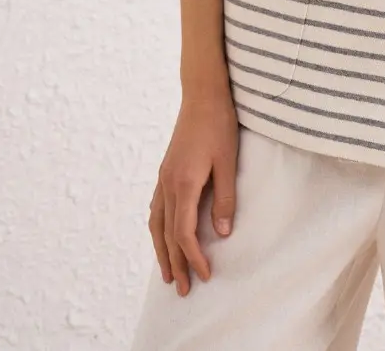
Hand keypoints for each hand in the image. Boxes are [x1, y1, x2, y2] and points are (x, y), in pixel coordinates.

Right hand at [148, 90, 239, 296]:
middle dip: (175, 263)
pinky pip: (156, 207)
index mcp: (184, 183)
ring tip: (167, 273)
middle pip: (166, 234)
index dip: (194, 257)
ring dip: (161, 250)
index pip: (184, 233)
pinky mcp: (165, 169)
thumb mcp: (228, 162)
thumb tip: (220, 234)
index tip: (205, 275)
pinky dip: (158, 228)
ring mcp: (163, 176)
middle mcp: (168, 183)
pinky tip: (162, 235)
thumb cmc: (220, 124)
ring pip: (156, 223)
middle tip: (182, 290)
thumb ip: (225, 198)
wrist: (203, 94)